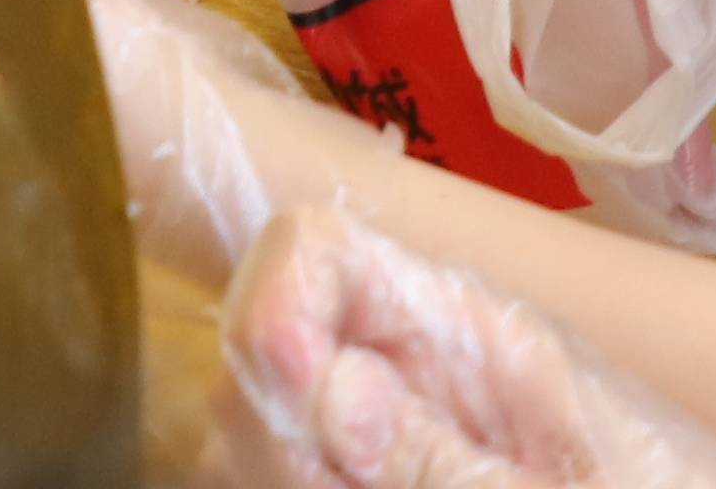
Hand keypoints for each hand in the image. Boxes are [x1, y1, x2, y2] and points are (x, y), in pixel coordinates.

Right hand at [214, 205, 715, 488]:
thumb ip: (452, 458)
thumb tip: (325, 388)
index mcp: (467, 335)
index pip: (315, 250)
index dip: (275, 306)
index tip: (308, 410)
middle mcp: (407, 379)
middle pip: (257, 361)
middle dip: (275, 442)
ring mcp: (386, 450)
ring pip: (249, 448)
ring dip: (285, 479)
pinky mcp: (372, 484)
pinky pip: (284, 483)